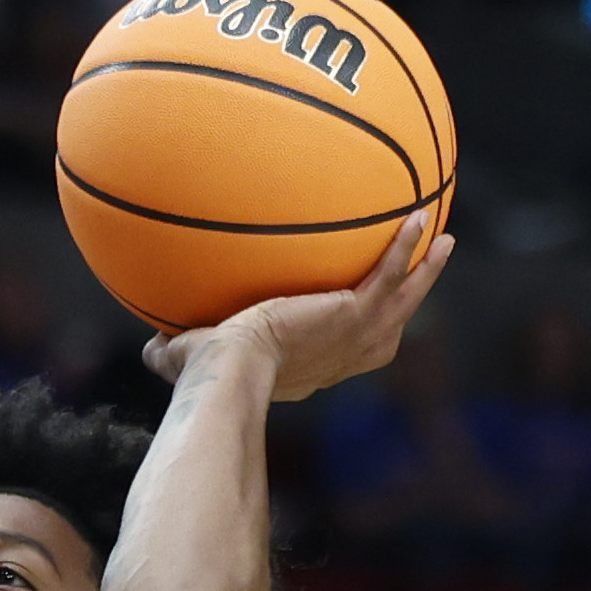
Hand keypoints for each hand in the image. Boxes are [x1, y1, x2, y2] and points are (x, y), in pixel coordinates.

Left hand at [144, 204, 453, 403]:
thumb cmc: (206, 374)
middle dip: (407, 302)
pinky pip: (391, 274)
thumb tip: (147, 349)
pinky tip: (421, 216)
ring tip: (443, 241)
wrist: (232, 370)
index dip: (354, 336)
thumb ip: (170, 350)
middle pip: (388, 328)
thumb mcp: (189, 358)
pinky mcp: (355, 314)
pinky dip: (408, 246)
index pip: (342, 351)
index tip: (356, 317)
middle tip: (423, 274)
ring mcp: (354, 337)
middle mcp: (340, 356)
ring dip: (426, 272)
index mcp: (311, 367)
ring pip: (403, 299)